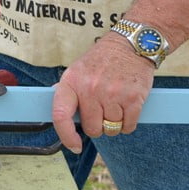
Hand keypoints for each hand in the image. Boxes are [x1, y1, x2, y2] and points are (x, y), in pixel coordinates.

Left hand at [51, 32, 154, 152]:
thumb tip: (55, 111)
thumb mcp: (78, 69)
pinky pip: (128, 127)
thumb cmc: (103, 59)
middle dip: (98, 124)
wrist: (131, 44)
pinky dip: (128, 123)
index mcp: (72, 81)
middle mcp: (90, 88)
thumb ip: (69, 91)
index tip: (74, 145)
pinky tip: (128, 107)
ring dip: (115, 123)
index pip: (60, 115)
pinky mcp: (133, 98)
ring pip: (111, 129)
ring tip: (116, 103)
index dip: (66, 136)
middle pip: (92, 128)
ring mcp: (112, 94)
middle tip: (103, 108)